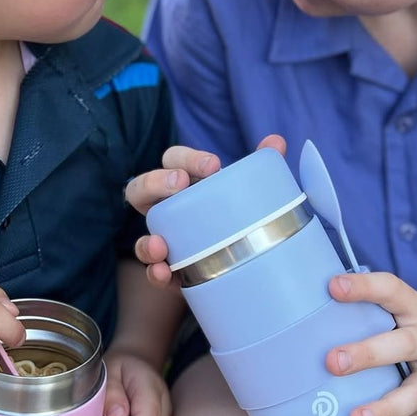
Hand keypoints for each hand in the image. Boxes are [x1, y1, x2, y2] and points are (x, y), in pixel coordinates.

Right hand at [127, 134, 286, 286]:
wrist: (240, 260)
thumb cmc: (235, 213)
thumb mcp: (246, 189)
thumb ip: (260, 164)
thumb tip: (276, 142)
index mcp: (183, 183)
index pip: (173, 160)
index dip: (188, 159)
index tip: (214, 165)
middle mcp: (165, 210)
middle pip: (140, 189)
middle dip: (155, 182)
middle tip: (180, 182)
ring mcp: (163, 241)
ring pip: (141, 238)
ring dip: (147, 240)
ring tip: (161, 244)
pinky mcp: (168, 271)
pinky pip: (152, 272)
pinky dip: (154, 273)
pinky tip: (164, 272)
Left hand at [325, 271, 416, 415]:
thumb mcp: (409, 308)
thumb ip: (372, 309)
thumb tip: (310, 305)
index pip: (393, 291)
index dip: (365, 287)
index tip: (334, 287)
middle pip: (404, 345)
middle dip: (368, 354)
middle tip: (332, 361)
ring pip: (414, 394)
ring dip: (384, 409)